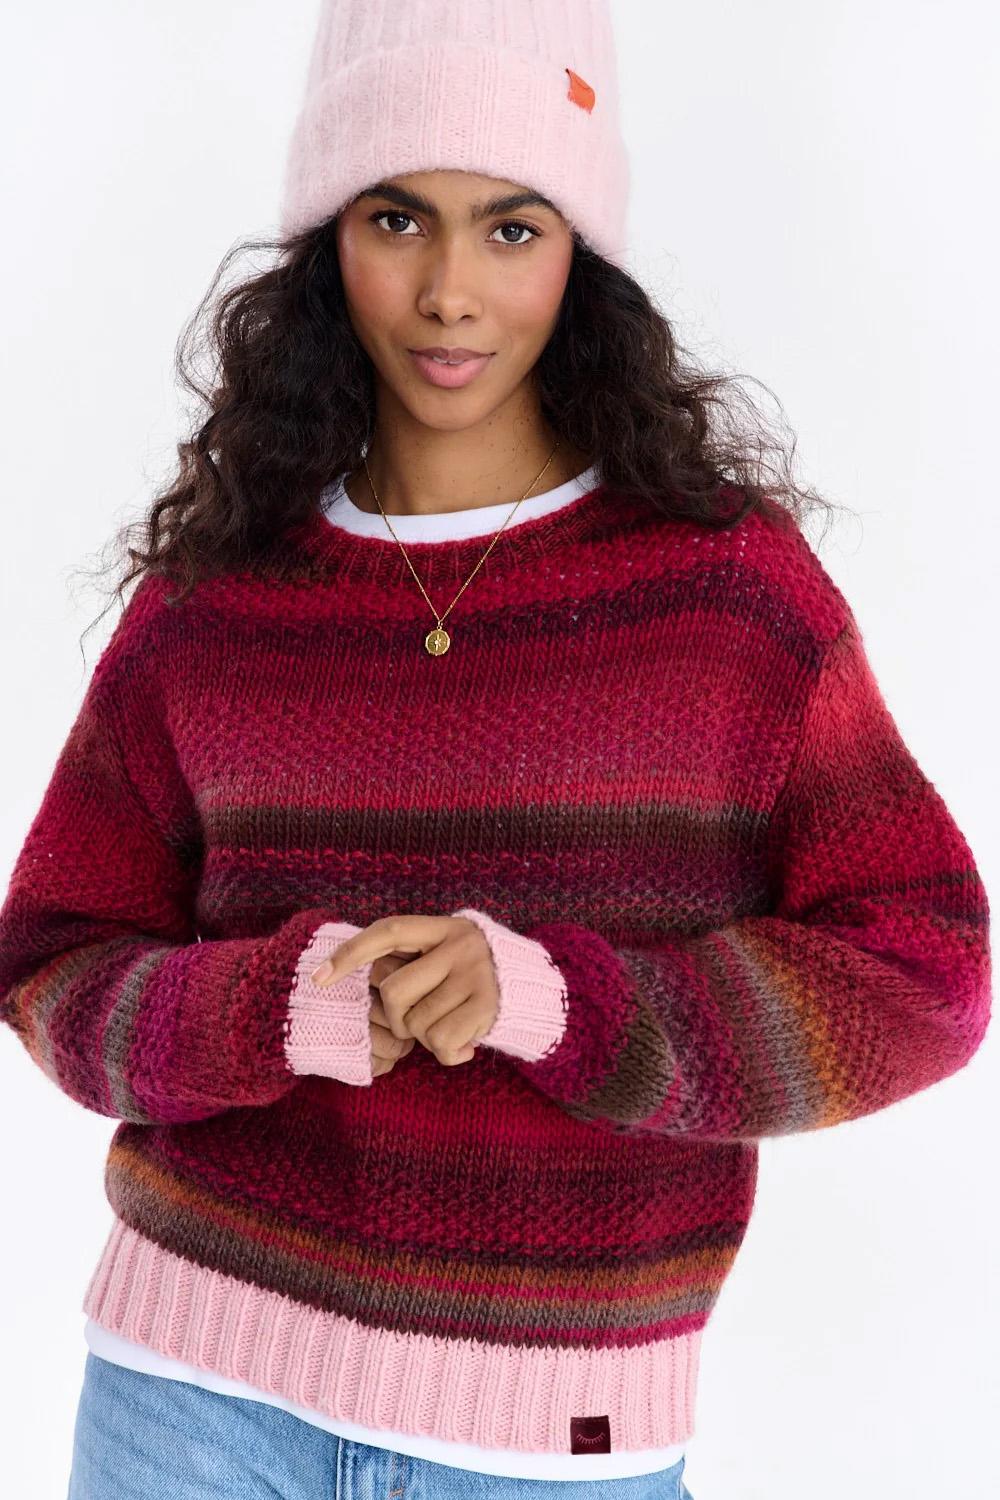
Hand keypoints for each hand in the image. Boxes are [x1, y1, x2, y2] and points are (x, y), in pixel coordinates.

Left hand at [312, 914, 498, 1067]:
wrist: (535, 992)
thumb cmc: (473, 979)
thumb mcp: (447, 956)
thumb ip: (414, 961)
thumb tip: (361, 976)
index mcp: (443, 928)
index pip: (389, 931)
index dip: (352, 952)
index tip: (319, 977)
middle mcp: (459, 945)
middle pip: (394, 992)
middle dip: (397, 1019)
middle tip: (417, 1023)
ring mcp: (475, 974)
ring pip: (416, 1023)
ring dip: (426, 1038)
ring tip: (450, 1028)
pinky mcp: (488, 1005)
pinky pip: (441, 1042)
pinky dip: (447, 1054)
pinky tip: (465, 1046)